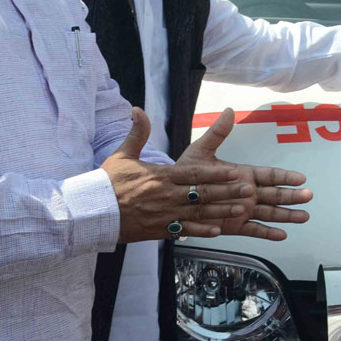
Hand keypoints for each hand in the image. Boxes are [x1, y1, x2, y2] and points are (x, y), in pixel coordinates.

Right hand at [103, 107, 253, 242]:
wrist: (91, 212)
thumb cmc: (108, 183)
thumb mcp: (123, 154)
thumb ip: (137, 132)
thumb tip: (137, 109)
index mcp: (160, 177)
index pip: (193, 174)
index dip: (216, 175)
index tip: (234, 173)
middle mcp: (165, 196)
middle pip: (201, 194)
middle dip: (227, 192)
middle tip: (248, 191)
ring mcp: (163, 215)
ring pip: (197, 213)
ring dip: (221, 212)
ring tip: (241, 209)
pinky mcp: (158, 230)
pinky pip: (183, 230)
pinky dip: (200, 231)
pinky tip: (217, 231)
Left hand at [176, 108, 312, 240]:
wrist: (172, 196)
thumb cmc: (187, 173)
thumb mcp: (201, 151)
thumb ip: (217, 133)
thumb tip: (229, 111)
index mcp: (243, 175)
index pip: (269, 175)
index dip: (285, 177)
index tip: (301, 178)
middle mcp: (247, 193)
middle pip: (275, 194)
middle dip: (292, 196)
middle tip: (308, 196)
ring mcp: (243, 210)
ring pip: (270, 213)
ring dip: (286, 215)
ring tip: (304, 217)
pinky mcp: (234, 226)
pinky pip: (253, 230)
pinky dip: (267, 233)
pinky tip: (282, 235)